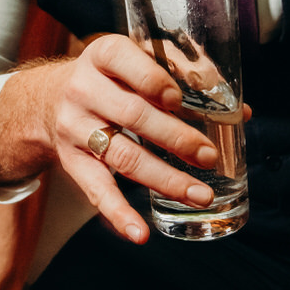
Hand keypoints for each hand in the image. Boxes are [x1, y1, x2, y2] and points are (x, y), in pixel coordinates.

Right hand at [0, 36, 223, 244]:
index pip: (126, 62)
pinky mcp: (72, 161)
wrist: (49, 99)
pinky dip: (119, 214)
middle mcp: (84, 89)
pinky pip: (96, 190)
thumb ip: (186, 75)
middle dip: (175, 137)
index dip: (153, 81)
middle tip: (208, 156)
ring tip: (199, 194)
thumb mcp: (136, 60)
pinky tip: (140, 234)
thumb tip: (240, 111)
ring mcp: (75, 127)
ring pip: (123, 156)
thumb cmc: (111, 77)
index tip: (179, 100)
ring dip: (164, 178)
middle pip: (132, 115)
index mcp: (104, 55)